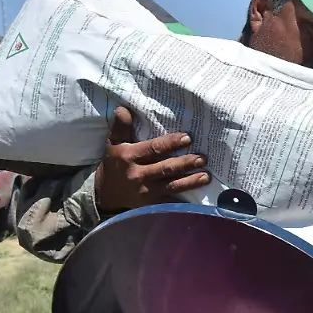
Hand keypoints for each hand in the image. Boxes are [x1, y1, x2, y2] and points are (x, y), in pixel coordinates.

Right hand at [94, 106, 209, 212]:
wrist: (106, 193)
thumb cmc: (115, 163)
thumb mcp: (114, 143)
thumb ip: (121, 127)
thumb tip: (123, 108)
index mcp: (130, 157)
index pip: (153, 149)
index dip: (171, 143)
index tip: (188, 138)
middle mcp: (138, 174)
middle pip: (166, 168)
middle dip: (185, 163)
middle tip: (203, 158)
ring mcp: (146, 191)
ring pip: (172, 185)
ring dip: (190, 182)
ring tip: (206, 176)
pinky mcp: (151, 204)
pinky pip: (170, 202)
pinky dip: (184, 201)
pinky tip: (198, 199)